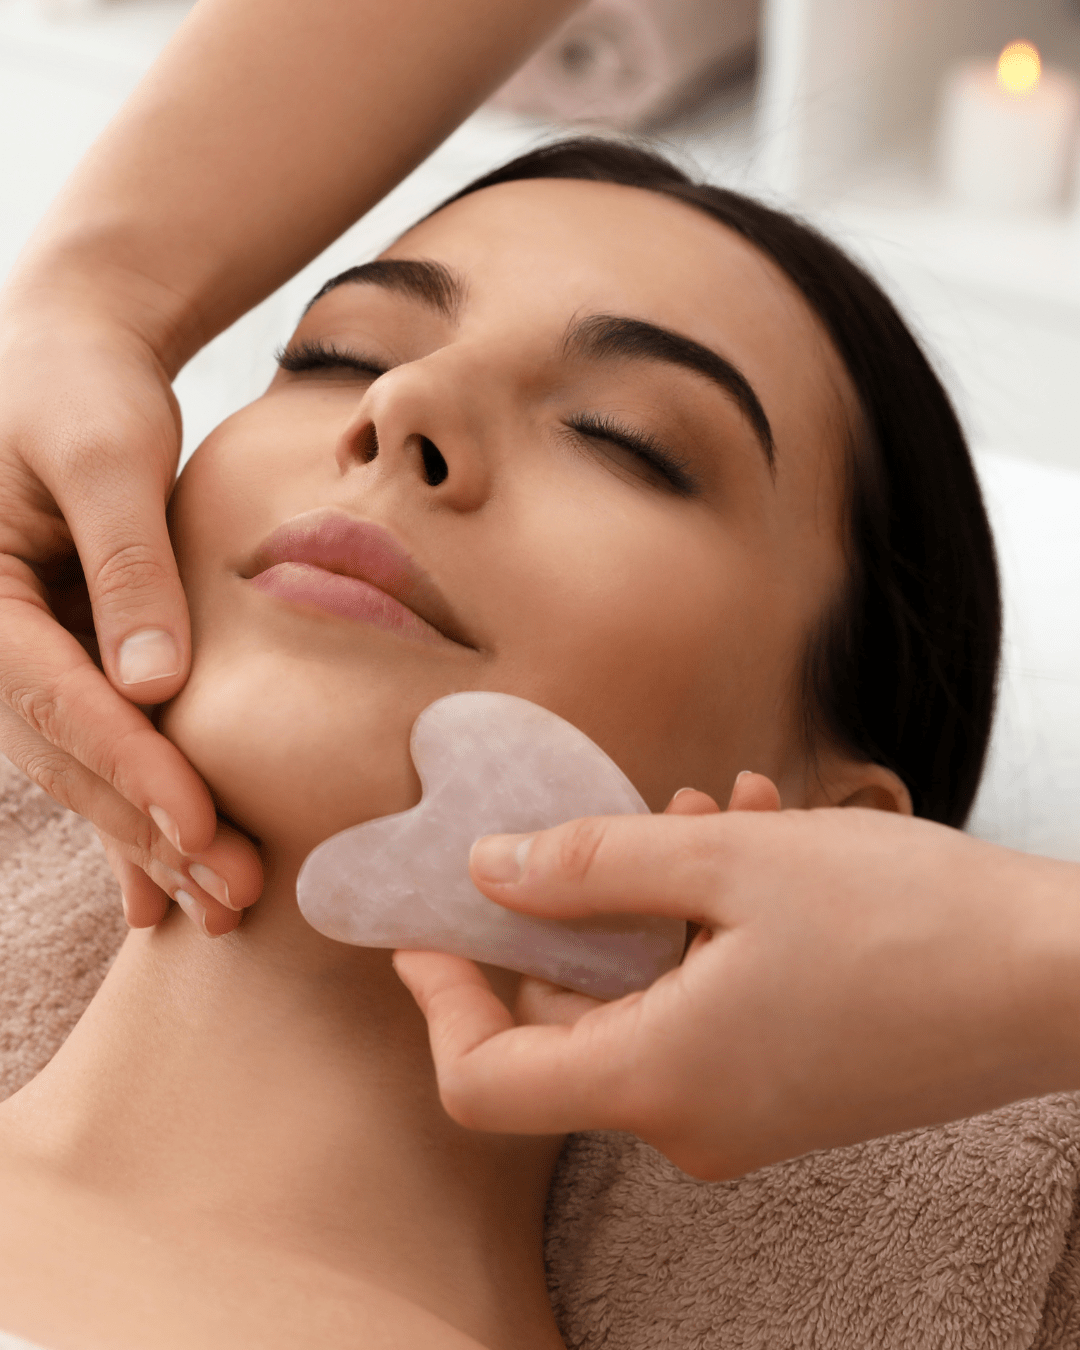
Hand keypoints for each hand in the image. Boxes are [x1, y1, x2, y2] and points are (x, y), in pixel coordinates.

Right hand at [0, 296, 260, 933]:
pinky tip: (164, 882)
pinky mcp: (60, 660)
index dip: (131, 769)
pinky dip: (132, 810)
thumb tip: (156, 687)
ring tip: (221, 903)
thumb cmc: (85, 385)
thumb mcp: (107, 454)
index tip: (200, 828)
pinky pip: (94, 746)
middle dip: (150, 829)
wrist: (71, 357)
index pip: (54, 698)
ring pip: (82, 766)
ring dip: (149, 838)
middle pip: (66, 753)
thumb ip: (127, 562)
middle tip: (230, 896)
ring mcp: (17, 656)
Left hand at [395, 781, 1079, 1179]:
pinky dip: (712, 930)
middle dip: (583, 905)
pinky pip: (707, 1007)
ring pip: (647, 996)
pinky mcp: (790, 1088)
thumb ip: (589, 866)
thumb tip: (488, 872)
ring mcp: (745, 1112)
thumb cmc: (908, 921)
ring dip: (661, 898)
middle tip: (634, 813)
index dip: (439, 998)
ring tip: (726, 811)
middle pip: (570, 1019)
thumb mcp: (728, 863)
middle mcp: (691, 1121)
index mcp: (657, 1082)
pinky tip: (765, 844)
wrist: (1062, 980)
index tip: (425, 924)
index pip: (485, 1078)